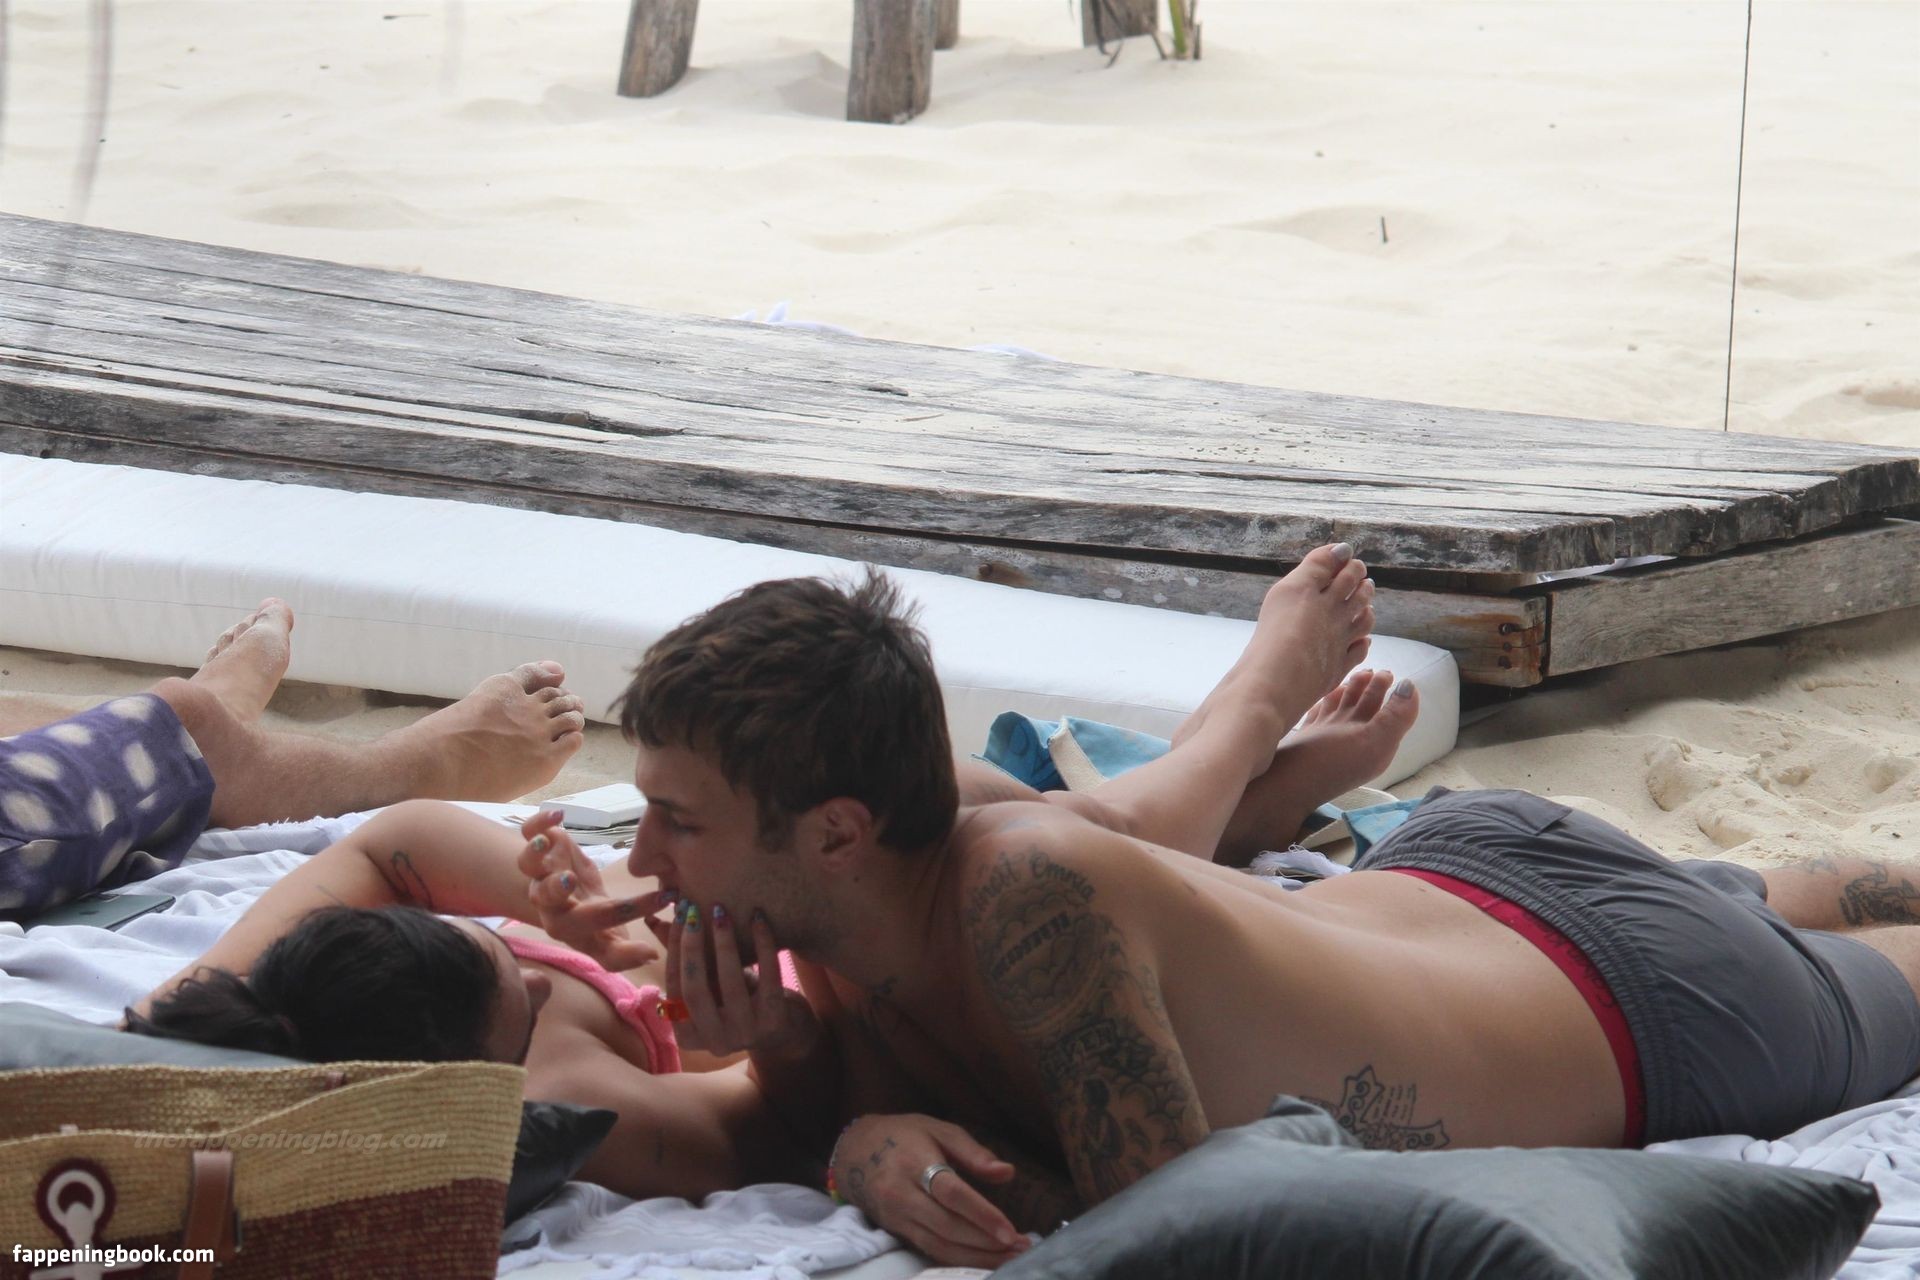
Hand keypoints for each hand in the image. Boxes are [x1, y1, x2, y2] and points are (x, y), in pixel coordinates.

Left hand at [517, 810, 663, 969]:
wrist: (573, 899)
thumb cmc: (595, 923)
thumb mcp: (610, 940)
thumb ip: (625, 954)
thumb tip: (652, 955)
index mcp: (567, 926)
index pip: (592, 923)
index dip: (624, 913)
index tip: (661, 899)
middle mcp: (548, 901)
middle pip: (544, 897)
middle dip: (554, 889)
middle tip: (570, 879)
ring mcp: (541, 872)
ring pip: (526, 864)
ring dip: (533, 854)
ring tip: (545, 841)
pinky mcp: (542, 846)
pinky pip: (527, 833)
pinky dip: (536, 823)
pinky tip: (560, 815)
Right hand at [664, 898, 821, 1059]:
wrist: (783, 1031)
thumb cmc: (737, 1002)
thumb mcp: (710, 986)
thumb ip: (685, 959)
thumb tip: (655, 919)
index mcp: (689, 1035)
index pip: (674, 989)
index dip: (674, 949)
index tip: (678, 916)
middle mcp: (714, 1041)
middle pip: (695, 990)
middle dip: (692, 946)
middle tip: (693, 911)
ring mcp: (745, 1033)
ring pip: (730, 983)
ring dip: (724, 943)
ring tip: (721, 912)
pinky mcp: (775, 1020)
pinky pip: (768, 977)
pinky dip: (763, 945)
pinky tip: (758, 920)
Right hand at [832, 1114, 1028, 1268]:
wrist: (854, 1151)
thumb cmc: (903, 1135)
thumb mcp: (938, 1129)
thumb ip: (973, 1152)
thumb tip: (1007, 1173)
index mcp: (914, 1162)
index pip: (951, 1193)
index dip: (982, 1215)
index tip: (1011, 1231)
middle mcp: (901, 1193)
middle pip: (947, 1226)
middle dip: (986, 1243)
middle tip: (1021, 1248)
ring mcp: (896, 1216)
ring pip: (939, 1246)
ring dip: (976, 1258)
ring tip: (1010, 1259)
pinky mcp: (896, 1231)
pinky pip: (929, 1250)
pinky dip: (958, 1260)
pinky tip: (982, 1261)